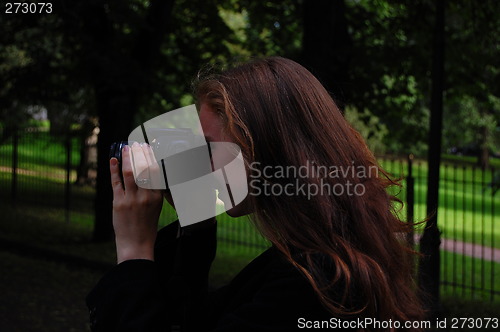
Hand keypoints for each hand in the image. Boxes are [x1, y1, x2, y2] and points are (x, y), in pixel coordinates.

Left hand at [110, 143, 163, 263]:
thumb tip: (149, 173)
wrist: (136, 244)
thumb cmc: (147, 226)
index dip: (152, 157)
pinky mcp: (118, 202)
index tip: (149, 147)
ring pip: (130, 172)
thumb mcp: (156, 207)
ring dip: (127, 157)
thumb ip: (154, 191)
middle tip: (137, 143)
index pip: (156, 171)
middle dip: (140, 153)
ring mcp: (131, 199)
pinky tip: (113, 160)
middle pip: (144, 168)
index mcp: (158, 196)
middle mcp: (146, 196)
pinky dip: (114, 169)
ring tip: (126, 148)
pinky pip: (116, 182)